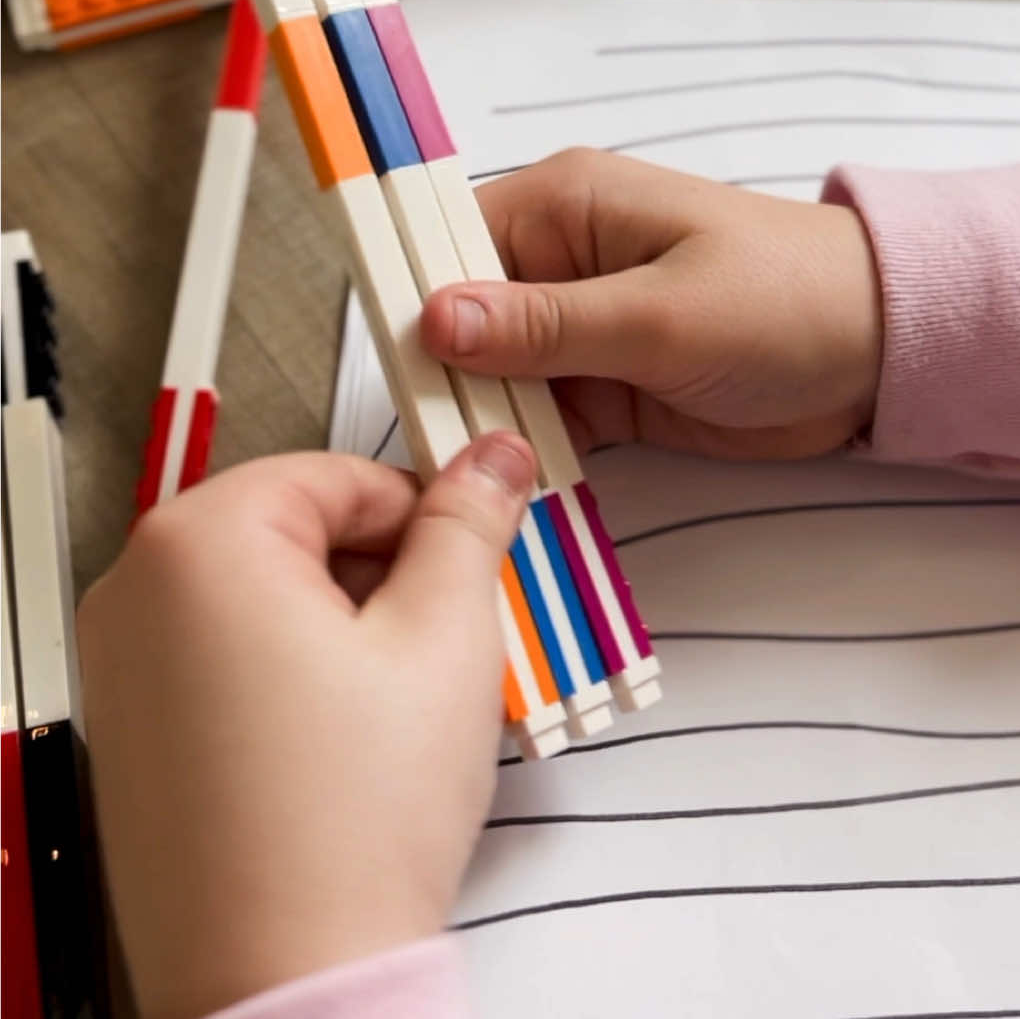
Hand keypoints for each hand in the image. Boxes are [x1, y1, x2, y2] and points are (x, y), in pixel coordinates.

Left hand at [77, 437, 535, 1018]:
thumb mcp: (447, 637)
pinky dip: (293, 674)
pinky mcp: (133, 734)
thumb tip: (491, 459)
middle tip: (445, 636)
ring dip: (346, 625)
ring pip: (266, 597)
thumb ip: (470, 523)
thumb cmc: (350, 827)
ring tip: (401, 702)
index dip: (422, 512)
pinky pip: (225, 659)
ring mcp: (122, 668)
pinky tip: (348, 741)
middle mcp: (136, 592)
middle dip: (383, 573)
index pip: (340, 473)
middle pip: (297, 531)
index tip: (470, 546)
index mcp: (200, 543)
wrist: (289, 984)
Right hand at [421, 149, 882, 461]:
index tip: (395, 379)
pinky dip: (524, 455)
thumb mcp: (661, 314)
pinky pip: (539, 419)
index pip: (449, 244)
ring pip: (494, 378)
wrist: (884, 350)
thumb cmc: (783, 302)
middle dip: (443, 380)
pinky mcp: (605, 386)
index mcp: (562, 206)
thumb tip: (432, 318)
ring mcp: (580, 328)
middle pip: (461, 320)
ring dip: (480, 426)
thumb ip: (546, 323)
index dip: (413, 305)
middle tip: (429, 453)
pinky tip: (502, 497)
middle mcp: (557, 260)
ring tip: (456, 487)